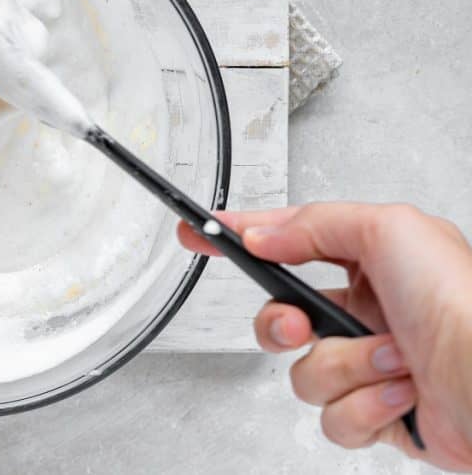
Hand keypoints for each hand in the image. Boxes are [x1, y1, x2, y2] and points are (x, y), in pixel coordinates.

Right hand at [178, 203, 471, 470]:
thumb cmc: (465, 306)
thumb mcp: (387, 230)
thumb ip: (313, 224)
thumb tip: (262, 236)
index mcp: (371, 261)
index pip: (286, 241)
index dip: (238, 238)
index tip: (198, 234)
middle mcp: (367, 312)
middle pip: (278, 317)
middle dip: (280, 326)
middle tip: (299, 326)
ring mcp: (370, 365)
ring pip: (304, 372)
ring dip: (346, 369)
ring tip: (392, 361)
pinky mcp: (379, 415)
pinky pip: (332, 418)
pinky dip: (366, 408)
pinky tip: (402, 394)